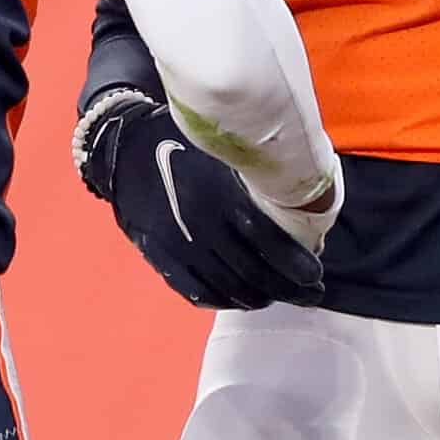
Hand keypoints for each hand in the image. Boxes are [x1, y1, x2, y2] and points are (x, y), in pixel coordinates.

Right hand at [75, 91, 327, 309]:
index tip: (316, 273)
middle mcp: (199, 224)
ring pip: (227, 287)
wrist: (124, 148)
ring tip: (279, 296)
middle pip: (252, 271)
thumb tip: (302, 191)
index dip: (296, 264)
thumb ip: (255, 169)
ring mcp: (177, 244)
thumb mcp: (221, 145)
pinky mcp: (159, 255)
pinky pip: (196, 290)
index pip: (268, 241)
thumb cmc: (184, 140)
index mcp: (220, 193)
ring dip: (259, 298)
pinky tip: (241, 299)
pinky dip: (223, 300)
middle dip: (287, 289)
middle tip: (311, 294)